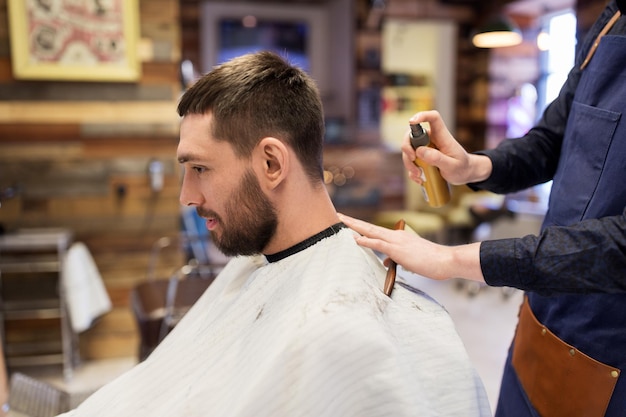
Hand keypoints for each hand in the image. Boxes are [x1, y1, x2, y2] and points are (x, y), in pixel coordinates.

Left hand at [338, 213, 484, 282]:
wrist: (445, 260)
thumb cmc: (430, 261)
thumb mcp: (409, 260)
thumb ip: (396, 259)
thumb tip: (386, 262)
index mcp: (398, 237)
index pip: (375, 231)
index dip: (361, 227)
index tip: (349, 223)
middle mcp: (396, 236)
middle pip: (369, 227)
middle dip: (353, 222)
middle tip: (339, 216)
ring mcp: (396, 241)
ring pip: (371, 232)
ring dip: (355, 227)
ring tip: (342, 222)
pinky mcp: (398, 250)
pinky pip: (379, 244)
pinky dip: (367, 242)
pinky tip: (356, 240)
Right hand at [402, 110, 491, 184]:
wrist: (465, 174)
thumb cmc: (462, 167)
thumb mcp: (452, 166)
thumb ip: (437, 158)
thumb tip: (419, 151)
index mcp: (442, 136)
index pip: (433, 118)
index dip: (422, 115)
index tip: (412, 121)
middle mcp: (431, 139)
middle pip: (412, 135)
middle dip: (407, 148)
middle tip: (412, 159)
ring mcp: (425, 148)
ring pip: (409, 150)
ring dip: (409, 163)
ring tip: (418, 175)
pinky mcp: (422, 157)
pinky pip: (411, 161)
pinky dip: (412, 171)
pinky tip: (419, 179)